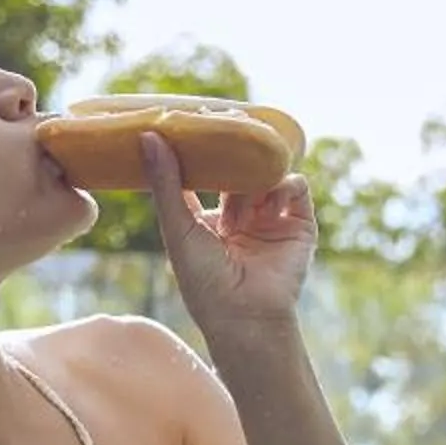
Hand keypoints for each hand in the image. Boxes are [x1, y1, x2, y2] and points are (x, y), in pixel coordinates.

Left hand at [139, 131, 317, 337]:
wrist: (246, 316)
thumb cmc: (204, 281)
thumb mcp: (178, 228)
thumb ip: (164, 184)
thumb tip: (146, 137)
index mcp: (210, 222)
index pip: (207, 177)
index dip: (202, 155)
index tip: (194, 128)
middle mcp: (241, 219)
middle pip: (238, 172)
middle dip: (233, 161)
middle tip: (227, 142)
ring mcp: (271, 220)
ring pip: (266, 176)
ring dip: (256, 181)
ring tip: (245, 206)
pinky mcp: (299, 224)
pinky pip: (297, 187)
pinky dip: (286, 184)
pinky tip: (270, 202)